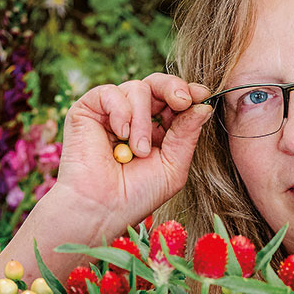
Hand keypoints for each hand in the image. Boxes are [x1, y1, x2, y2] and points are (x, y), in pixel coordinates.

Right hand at [55, 73, 213, 238]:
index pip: (174, 102)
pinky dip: (121, 112)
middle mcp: (135, 118)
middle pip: (157, 84)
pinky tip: (120, 135)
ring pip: (138, 89)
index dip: (189, 94)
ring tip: (138, 150)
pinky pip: (111, 92)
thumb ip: (187, 135)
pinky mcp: (88, 109)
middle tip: (182, 101)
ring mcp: (112, 113)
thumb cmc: (137, 195)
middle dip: (173, 88)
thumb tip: (204, 105)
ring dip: (143, 121)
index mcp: (157, 131)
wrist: (102, 208)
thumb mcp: (173, 166)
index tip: (202, 95)